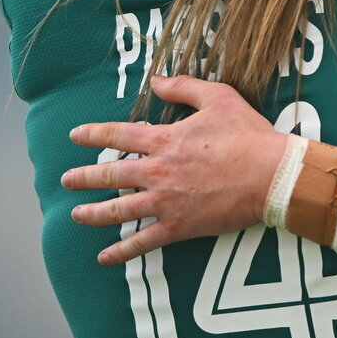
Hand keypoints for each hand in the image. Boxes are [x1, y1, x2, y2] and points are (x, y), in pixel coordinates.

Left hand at [61, 75, 286, 264]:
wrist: (270, 175)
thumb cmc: (247, 134)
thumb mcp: (219, 97)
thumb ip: (184, 87)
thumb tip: (156, 81)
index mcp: (164, 140)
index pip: (118, 135)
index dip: (93, 134)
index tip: (75, 135)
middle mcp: (157, 172)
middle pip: (109, 176)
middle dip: (83, 177)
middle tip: (66, 179)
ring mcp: (165, 202)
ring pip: (117, 211)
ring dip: (92, 213)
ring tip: (75, 214)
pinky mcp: (179, 226)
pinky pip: (142, 243)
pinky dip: (121, 251)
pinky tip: (104, 256)